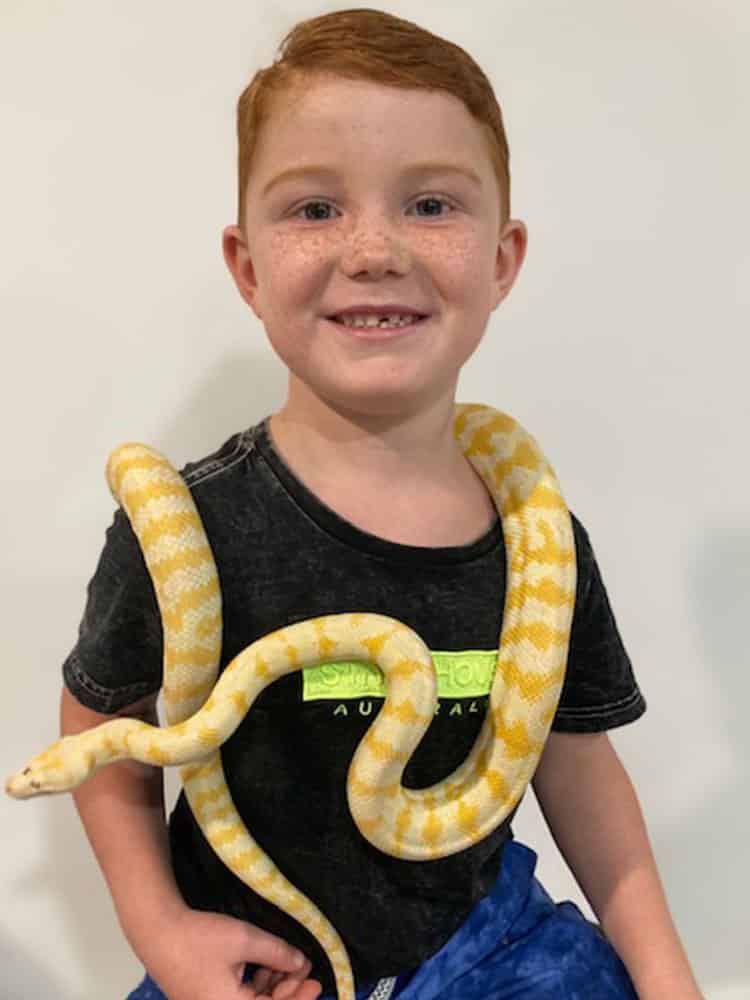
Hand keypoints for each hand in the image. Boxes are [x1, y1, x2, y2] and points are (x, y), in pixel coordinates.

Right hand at [139, 906, 322, 999]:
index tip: (317, 983)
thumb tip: (300, 963)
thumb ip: (277, 954)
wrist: (158, 932)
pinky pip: (237, 998)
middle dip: (287, 990)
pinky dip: (254, 984)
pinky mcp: (204, 999)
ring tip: (287, 963)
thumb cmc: (200, 939)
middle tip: (305, 968)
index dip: (298, 998)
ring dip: (271, 986)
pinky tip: (265, 965)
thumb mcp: (245, 940)